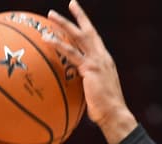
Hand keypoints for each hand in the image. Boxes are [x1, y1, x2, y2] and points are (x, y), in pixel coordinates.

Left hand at [46, 1, 136, 143]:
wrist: (114, 115)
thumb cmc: (104, 110)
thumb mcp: (95, 93)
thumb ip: (86, 84)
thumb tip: (74, 87)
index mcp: (105, 61)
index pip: (95, 39)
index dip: (88, 26)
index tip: (80, 15)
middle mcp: (103, 57)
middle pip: (89, 31)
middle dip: (79, 16)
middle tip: (70, 3)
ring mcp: (97, 61)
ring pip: (78, 36)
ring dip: (64, 24)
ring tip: (50, 16)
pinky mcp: (90, 68)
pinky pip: (71, 52)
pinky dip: (59, 44)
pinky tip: (47, 39)